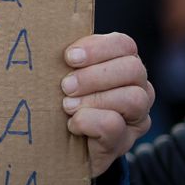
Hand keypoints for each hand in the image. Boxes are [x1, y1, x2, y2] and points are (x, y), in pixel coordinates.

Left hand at [61, 32, 153, 176]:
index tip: (69, 57)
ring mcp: (136, 117)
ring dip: (94, 99)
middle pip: (133, 69)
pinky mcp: (124, 141)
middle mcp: (138, 88)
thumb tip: (46, 37)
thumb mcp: (63, 75)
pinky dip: (88, 122)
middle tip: (66, 86)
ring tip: (67, 106)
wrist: (57, 146)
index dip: (98, 48)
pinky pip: (114, 125)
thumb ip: (67, 60)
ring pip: (133, 98)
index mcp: (122, 64)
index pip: (124, 45)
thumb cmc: (59, 101)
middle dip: (94, 76)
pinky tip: (73, 125)